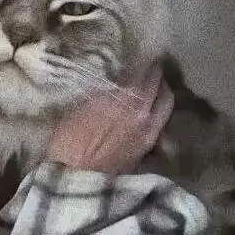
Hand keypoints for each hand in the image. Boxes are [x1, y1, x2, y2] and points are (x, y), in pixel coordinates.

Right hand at [45, 63, 173, 172]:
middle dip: (156, 77)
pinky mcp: (148, 149)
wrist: (75, 181)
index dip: (145, 59)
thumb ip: (103, 90)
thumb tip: (114, 79)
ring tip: (150, 92)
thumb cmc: (68, 142)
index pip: (148, 68)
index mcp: (127, 96)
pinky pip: (160, 123)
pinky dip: (157, 114)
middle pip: (162, 86)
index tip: (140, 54)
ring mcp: (150, 132)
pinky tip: (146, 115)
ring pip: (166, 105)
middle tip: (147, 71)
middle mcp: (145, 111)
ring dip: (160, 95)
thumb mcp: (79, 106)